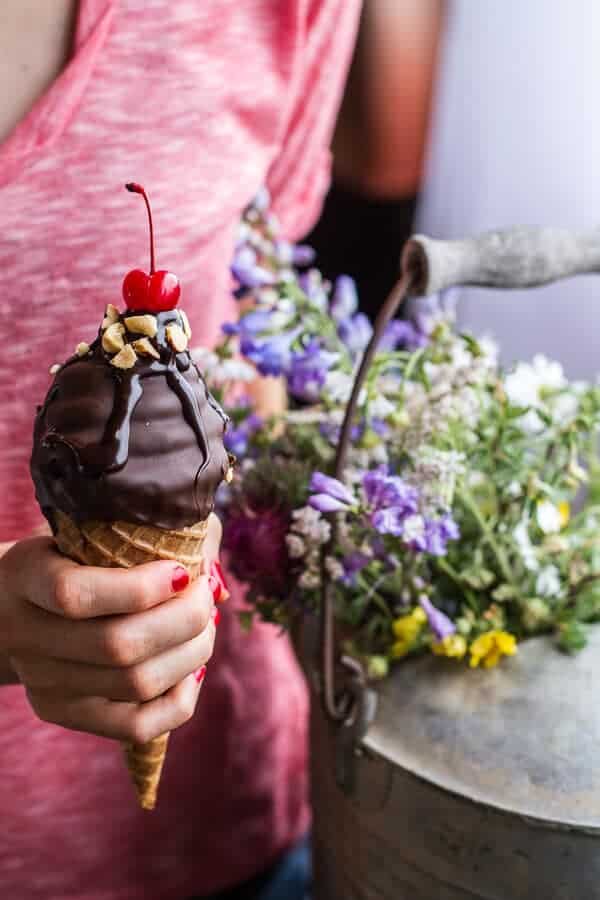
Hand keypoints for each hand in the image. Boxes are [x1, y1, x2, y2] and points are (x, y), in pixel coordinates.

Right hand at [0, 514, 221, 743]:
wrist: (7, 606)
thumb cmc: (66, 554)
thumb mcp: (88, 528)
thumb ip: (148, 531)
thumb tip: (213, 567)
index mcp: (25, 576)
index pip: (74, 594)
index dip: (141, 587)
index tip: (182, 570)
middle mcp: (26, 635)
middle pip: (118, 646)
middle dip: (185, 619)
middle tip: (205, 594)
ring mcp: (44, 683)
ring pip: (136, 685)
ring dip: (192, 654)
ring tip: (205, 625)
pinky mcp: (65, 713)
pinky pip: (137, 726)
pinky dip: (181, 699)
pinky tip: (193, 668)